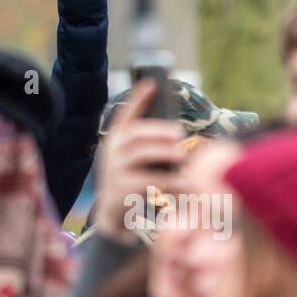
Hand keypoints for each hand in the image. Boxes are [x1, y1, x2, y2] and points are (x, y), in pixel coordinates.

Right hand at [94, 80, 185, 242]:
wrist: (114, 213)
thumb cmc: (132, 179)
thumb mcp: (133, 158)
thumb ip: (148, 144)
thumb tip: (178, 132)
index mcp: (116, 139)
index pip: (126, 114)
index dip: (138, 98)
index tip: (153, 83)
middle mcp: (112, 151)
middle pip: (135, 134)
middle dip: (158, 131)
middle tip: (179, 133)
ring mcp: (114, 170)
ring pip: (140, 154)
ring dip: (165, 152)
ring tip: (183, 155)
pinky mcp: (121, 189)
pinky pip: (148, 181)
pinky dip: (169, 180)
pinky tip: (184, 182)